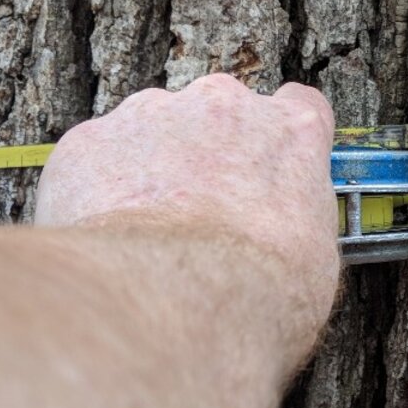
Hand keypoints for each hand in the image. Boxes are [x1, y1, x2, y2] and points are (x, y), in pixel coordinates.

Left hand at [35, 74, 339, 343]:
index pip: (300, 106)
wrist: (170, 301)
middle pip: (219, 114)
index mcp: (291, 132)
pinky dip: (99, 191)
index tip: (271, 164)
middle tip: (204, 215)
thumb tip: (288, 241)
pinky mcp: (90, 139)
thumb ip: (301, 222)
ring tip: (150, 235)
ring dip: (154, 169)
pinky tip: (109, 238)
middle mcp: (224, 106)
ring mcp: (152, 115)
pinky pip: (94, 157)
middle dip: (211, 154)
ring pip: (152, 130)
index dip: (282, 139)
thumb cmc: (252, 291)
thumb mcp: (317, 261)